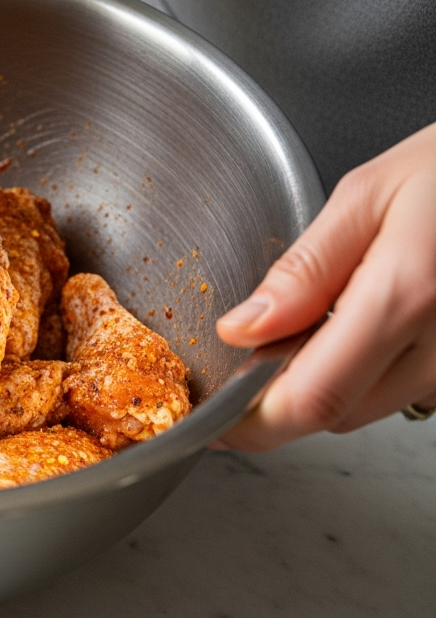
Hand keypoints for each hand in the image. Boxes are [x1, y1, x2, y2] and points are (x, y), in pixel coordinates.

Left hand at [215, 121, 435, 450]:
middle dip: (276, 398)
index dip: (251, 423)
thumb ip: (304, 269)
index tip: (212, 418)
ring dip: (320, 384)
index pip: (310, 399)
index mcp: (404, 298)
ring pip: (364, 407)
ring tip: (307, 326)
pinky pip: (398, 388)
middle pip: (332, 414)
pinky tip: (353, 326)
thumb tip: (242, 329)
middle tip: (247, 357)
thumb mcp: (369, 194)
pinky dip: (360, 372)